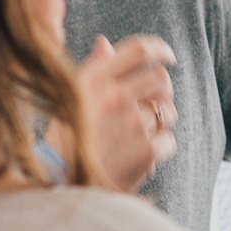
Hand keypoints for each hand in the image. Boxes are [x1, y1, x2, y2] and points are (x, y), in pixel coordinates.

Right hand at [78, 35, 177, 191]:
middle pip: (162, 79)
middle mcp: (114, 97)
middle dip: (162, 92)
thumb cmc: (64, 144)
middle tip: (152, 107)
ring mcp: (133, 123)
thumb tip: (104, 42)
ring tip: (137, 138)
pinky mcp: (146, 149)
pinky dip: (159, 150)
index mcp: (93, 81)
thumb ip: (92, 70)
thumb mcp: (69, 102)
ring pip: (168, 111)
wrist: (61, 188)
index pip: (138, 50)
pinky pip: (168, 140)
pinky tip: (138, 158)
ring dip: (160, 123)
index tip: (168, 57)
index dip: (160, 50)